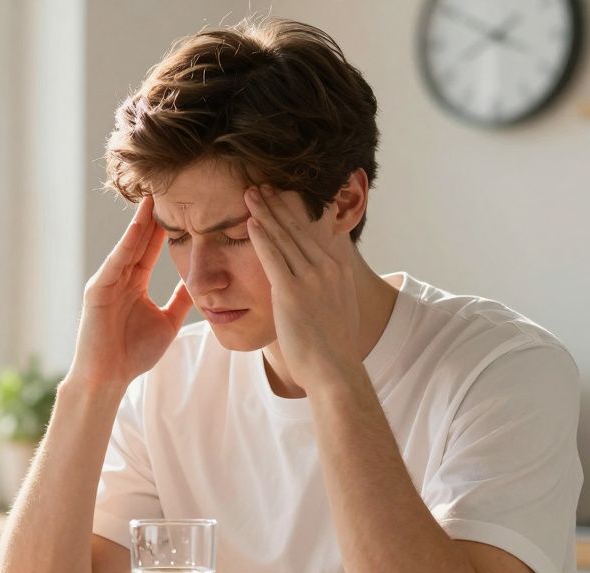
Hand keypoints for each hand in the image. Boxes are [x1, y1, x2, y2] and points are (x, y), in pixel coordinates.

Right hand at [68, 196, 193, 387]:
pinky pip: (116, 262)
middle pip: (140, 241)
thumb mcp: (167, 322)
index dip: (166, 228)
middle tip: (169, 188)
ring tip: (153, 197)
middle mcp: (119, 277)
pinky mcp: (97, 290)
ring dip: (140, 222)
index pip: (152, 249)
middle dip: (154, 216)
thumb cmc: (133, 354)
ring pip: (128, 246)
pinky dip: (126, 244)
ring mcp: (107, 281)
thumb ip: (181, 302)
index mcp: (134, 284)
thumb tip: (199, 284)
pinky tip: (138, 227)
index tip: (184, 206)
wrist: (107, 378)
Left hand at [244, 185, 360, 389]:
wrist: (334, 370)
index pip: (315, 230)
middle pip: (298, 227)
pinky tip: (250, 221)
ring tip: (251, 194)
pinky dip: (261, 236)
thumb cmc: (333, 347)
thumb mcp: (340, 307)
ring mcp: (311, 278)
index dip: (296, 211)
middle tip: (261, 185)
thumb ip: (331, 286)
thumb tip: (326, 279)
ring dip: (265, 212)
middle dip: (278, 204)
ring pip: (284, 237)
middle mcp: (327, 267)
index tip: (283, 194)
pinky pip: (272, 257)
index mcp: (338, 269)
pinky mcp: (292, 292)